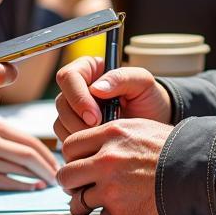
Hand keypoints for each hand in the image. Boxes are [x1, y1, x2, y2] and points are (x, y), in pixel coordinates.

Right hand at [0, 112, 58, 189]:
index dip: (48, 155)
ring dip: (37, 178)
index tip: (58, 164)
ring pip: (19, 170)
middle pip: (28, 156)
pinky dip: (22, 186)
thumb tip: (43, 153)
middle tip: (57, 177)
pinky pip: (5, 183)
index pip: (31, 141)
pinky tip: (32, 188)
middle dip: (47, 168)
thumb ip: (12, 136)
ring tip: (47, 182)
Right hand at [54, 56, 170, 143]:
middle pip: (61, 102)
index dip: (78, 98)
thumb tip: (96, 88)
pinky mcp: (75, 129)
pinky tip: (98, 144)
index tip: (94, 116)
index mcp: (90, 69)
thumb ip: (121, 78)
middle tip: (101, 130)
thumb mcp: (142, 83)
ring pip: (60, 122)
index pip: (68, 76)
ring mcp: (74, 110)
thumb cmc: (149, 98)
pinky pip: (65, 138)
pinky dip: (80, 145)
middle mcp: (78, 88)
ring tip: (104, 137)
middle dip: (79, 121)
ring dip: (79, 135)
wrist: (154, 122)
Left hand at [57, 118, 171, 214]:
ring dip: (85, 203)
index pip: (70, 146)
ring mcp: (110, 187)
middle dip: (72, 183)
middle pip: (66, 174)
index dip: (72, 157)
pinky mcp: (119, 211)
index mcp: (111, 133)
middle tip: (81, 186)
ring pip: (77, 200)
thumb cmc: (172, 150)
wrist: (197, 173)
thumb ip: (112, 136)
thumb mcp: (140, 129)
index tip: (80, 164)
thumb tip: (91, 147)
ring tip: (98, 202)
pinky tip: (122, 209)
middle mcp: (106, 159)